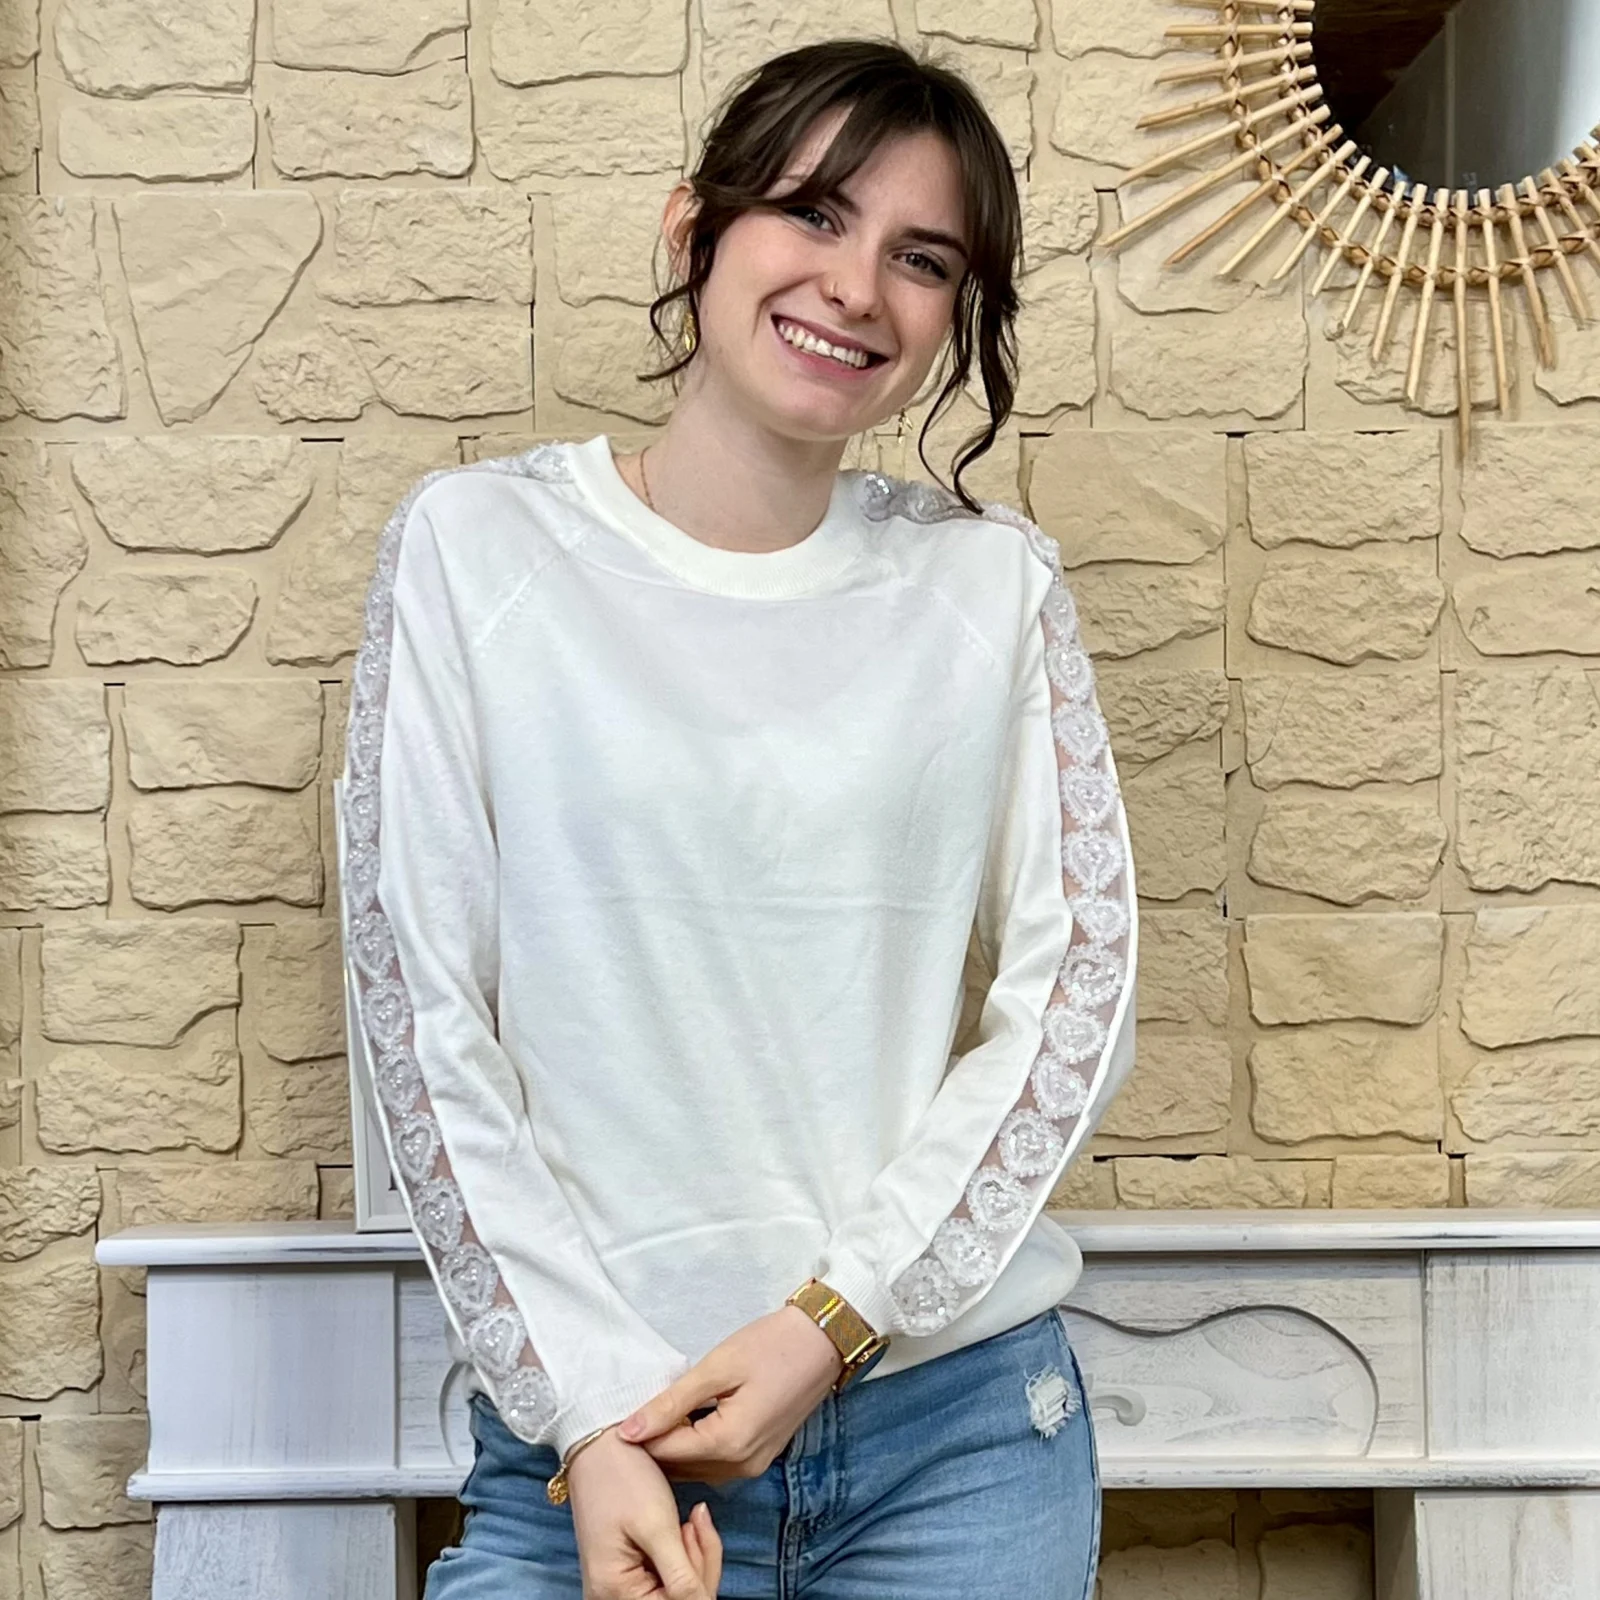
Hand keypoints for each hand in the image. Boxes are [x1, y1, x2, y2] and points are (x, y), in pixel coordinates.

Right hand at [566, 1430, 721, 1599]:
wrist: (598, 1446)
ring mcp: (620, 1587)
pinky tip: (682, 1525)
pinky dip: (683, 1552)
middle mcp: (612, 1598)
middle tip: (696, 1519)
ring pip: (678, 1590)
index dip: (700, 1576)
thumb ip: (682, 1576)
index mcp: (616, 1593)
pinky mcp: (629, 1573)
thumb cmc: (621, 1479)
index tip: (696, 1528)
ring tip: (690, 1518)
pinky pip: (667, 1576)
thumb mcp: (656, 1526)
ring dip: (694, 1555)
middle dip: (699, 1563)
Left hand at [616, 1306, 843, 1483]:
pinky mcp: (759, 1456)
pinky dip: (695, 1446)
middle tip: (629, 1413)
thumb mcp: (716, 1368)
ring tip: (651, 1414)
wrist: (823, 1341)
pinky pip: (715, 1461)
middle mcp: (741, 1467)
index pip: (665, 1453)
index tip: (613, 1417)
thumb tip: (627, 1431)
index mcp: (729, 1444)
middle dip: (652, 1444)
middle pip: (679, 1467)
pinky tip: (682, 1420)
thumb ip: (670, 1403)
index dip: (637, 1436)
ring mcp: (753, 1465)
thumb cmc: (770, 1346)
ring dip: (672, 1446)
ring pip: (696, 1468)